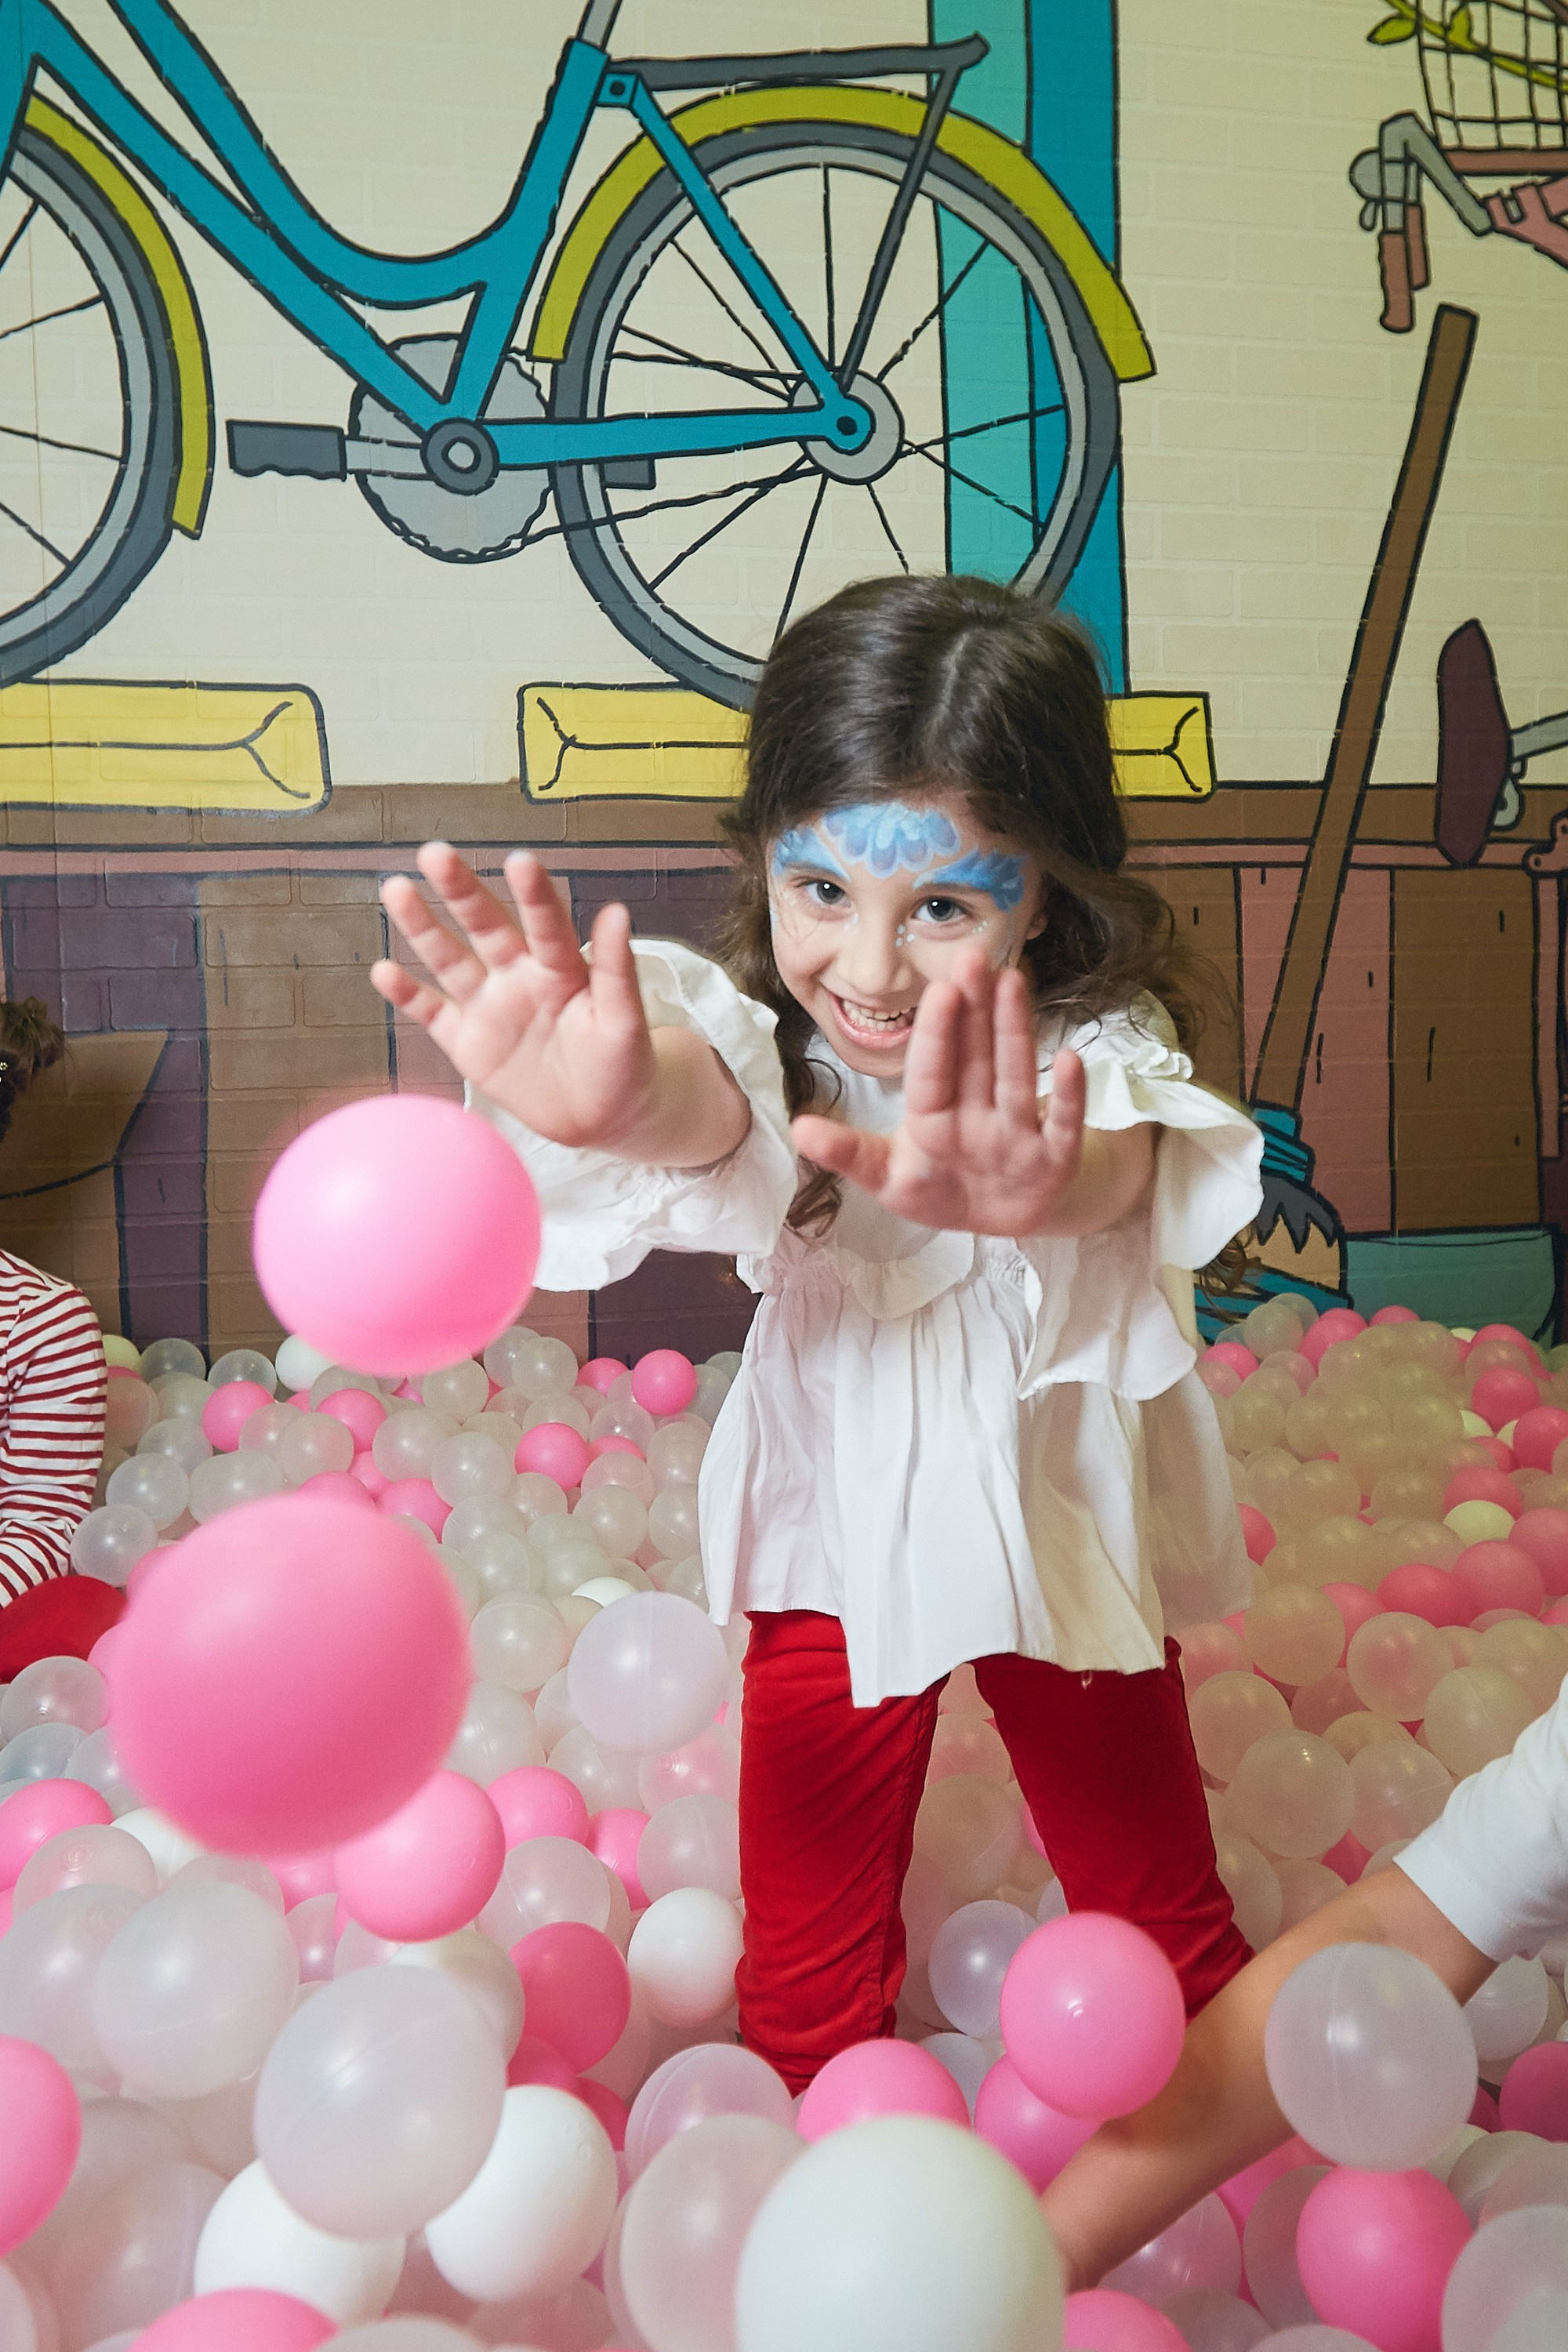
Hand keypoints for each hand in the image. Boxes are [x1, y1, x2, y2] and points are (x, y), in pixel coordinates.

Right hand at [372, 844, 655, 1148]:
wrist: (601, 1117)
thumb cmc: (623, 1063)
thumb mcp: (626, 1020)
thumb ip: (617, 969)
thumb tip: (617, 911)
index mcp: (561, 966)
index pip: (545, 922)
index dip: (532, 894)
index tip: (519, 861)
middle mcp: (519, 974)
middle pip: (485, 926)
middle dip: (460, 891)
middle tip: (435, 853)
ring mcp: (489, 1004)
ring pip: (450, 958)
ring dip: (422, 927)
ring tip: (397, 889)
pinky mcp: (466, 1040)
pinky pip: (432, 1013)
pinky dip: (407, 994)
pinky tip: (382, 970)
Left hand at [790, 955, 1090, 1235]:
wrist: (998, 1219)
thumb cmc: (938, 1186)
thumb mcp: (890, 1178)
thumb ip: (850, 1155)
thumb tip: (798, 1130)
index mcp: (933, 1116)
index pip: (932, 1070)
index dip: (936, 1033)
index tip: (939, 989)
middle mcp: (976, 1112)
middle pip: (976, 1057)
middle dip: (976, 1009)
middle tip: (973, 957)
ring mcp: (1017, 1132)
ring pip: (1016, 1076)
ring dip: (1015, 1031)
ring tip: (1014, 982)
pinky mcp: (1053, 1157)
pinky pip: (1063, 1125)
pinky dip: (1069, 1097)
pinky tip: (1070, 1058)